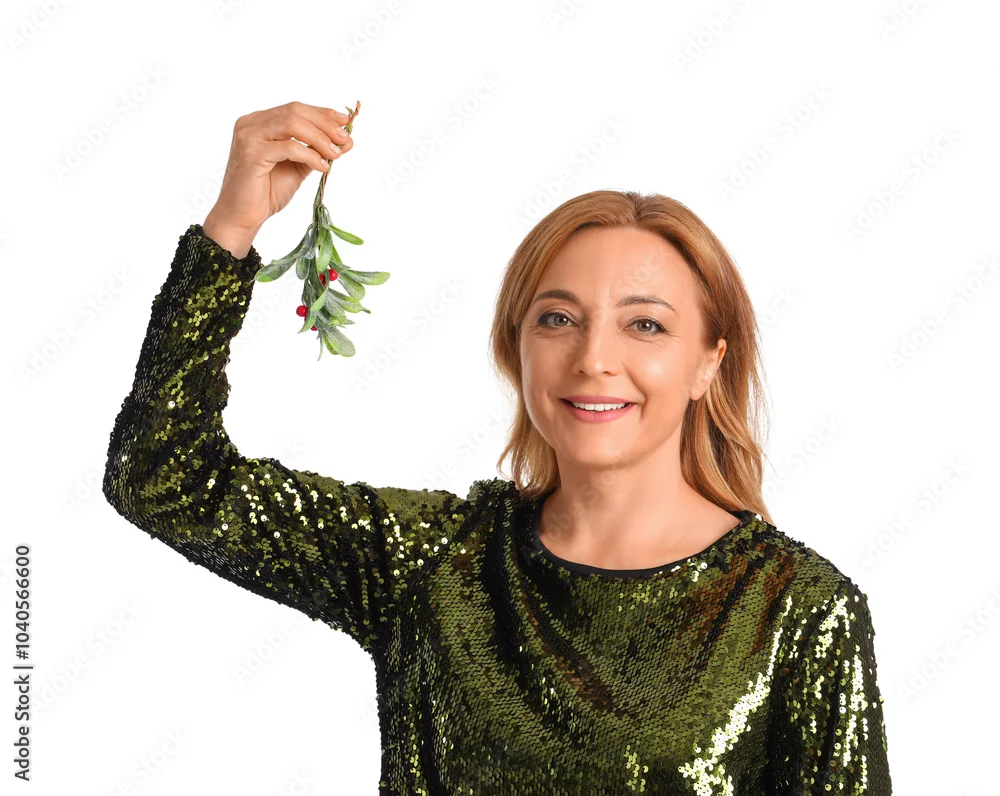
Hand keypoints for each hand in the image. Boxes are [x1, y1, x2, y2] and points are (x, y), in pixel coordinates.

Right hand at [205, 101, 354, 239]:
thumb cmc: (267, 192)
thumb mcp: (298, 167)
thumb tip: (345, 141)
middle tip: (344, 139)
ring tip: (335, 154)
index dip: (322, 113)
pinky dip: (309, 155)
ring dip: (319, 138)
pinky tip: (321, 166)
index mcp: (260, 122)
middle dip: (325, 124)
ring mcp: (248, 137)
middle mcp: (251, 124)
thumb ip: (316, 151)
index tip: (345, 120)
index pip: (295, 109)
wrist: (243, 216)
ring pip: (292, 124)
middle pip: (295, 111)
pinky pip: (288, 147)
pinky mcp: (251, 154)